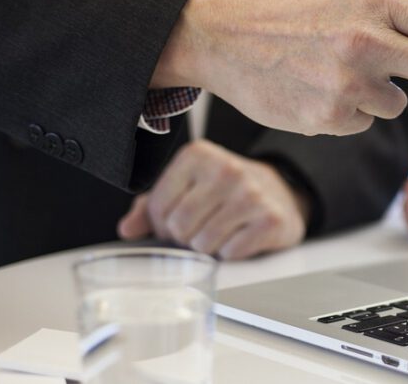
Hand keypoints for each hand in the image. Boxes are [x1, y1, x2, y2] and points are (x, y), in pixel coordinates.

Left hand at [117, 140, 308, 259]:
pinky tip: (240, 236)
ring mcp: (251, 194)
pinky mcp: (271, 220)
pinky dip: (231, 252)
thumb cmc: (224, 192)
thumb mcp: (187, 187)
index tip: (178, 219)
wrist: (280, 192)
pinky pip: (231, 253)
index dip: (162, 224)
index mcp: (197, 155)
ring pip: (203, 244)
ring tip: (221, 231)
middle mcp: (226, 169)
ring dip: (207, 247)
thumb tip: (127, 229)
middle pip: (179, 227)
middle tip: (200, 229)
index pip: (158, 207)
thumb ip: (151, 206)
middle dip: (185, 237)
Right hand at [151, 0, 407, 135]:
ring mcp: (348, 83)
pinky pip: (364, 121)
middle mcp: (365, 41)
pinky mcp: (330, 117)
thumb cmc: (290, 13)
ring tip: (334, 70)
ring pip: (396, 102)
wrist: (223, 38)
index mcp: (372, 2)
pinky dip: (350, 110)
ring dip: (380, 93)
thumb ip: (393, 17)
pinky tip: (317, 89)